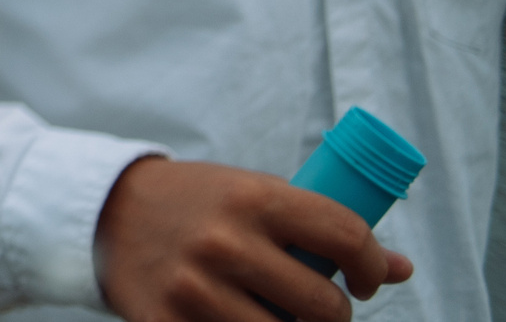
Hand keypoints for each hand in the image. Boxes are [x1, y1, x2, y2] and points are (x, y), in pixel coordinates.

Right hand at [95, 156, 413, 321]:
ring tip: (274, 313)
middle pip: (326, 306)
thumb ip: (320, 228)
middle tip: (315, 306)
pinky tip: (235, 318)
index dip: (371, 265)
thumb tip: (402, 269)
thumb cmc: (197, 203)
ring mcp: (193, 288)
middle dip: (333, 314)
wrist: (104, 211)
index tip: (363, 278)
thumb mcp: (253, 195)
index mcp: (252, 198)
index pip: (346, 236)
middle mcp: (224, 242)